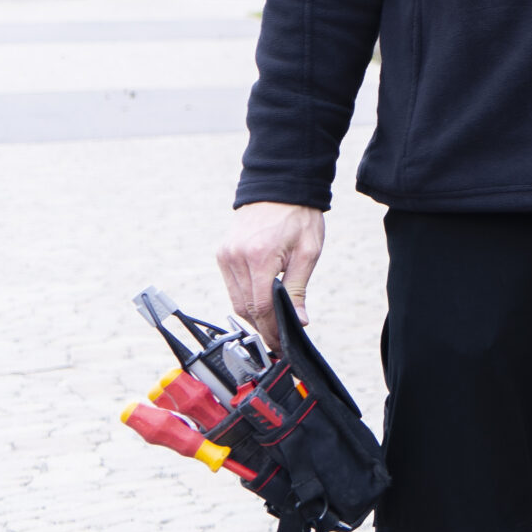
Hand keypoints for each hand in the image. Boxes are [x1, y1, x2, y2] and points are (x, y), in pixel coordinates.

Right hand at [217, 202, 325, 349]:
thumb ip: (299, 289)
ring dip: (253, 314)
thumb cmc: (299, 217)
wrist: (280, 188)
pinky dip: (245, 297)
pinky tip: (260, 302)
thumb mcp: (308, 253)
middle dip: (262, 326)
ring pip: (236, 299)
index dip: (270, 329)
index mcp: (259, 257)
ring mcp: (225, 256)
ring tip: (271, 324)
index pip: (260, 306)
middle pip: (245, 307)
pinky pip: (232, 286)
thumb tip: (299, 321)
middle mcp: (236, 258)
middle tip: (277, 339)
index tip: (280, 343)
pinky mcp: (222, 254)